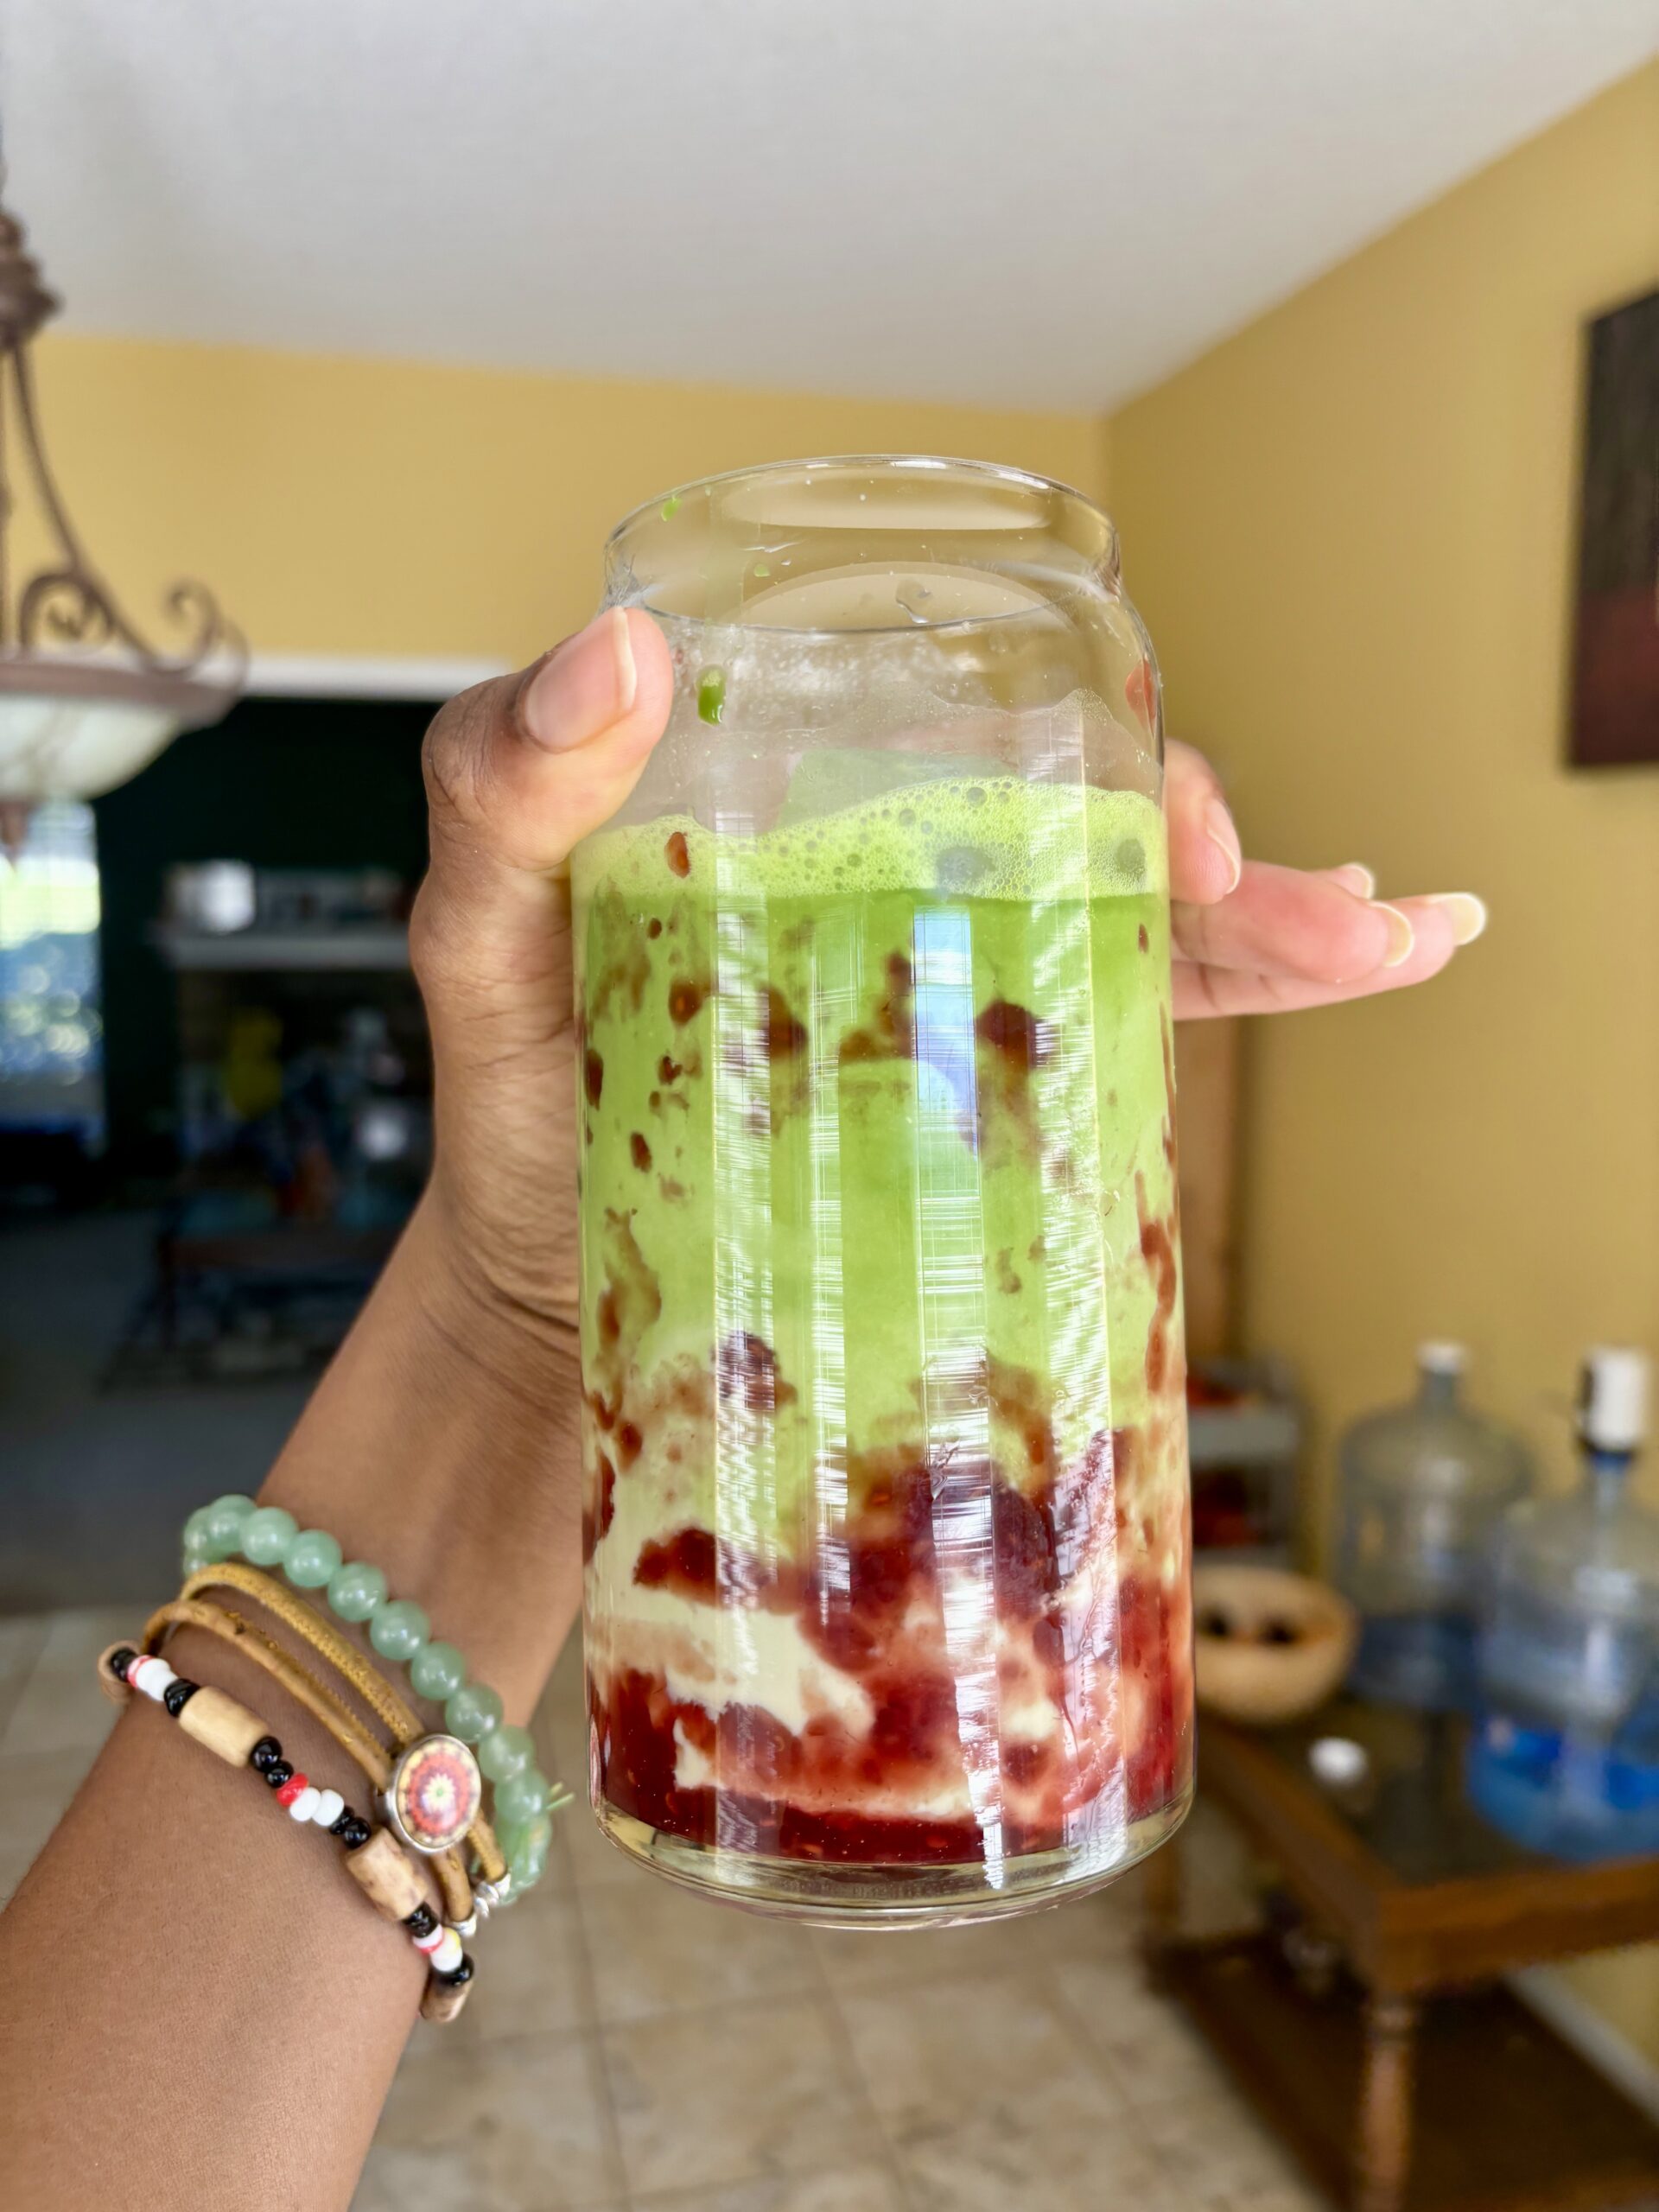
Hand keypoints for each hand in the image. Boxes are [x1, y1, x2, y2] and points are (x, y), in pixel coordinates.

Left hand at [411, 622, 1483, 1331]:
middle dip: (1212, 837)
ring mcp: (943, 988)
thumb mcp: (477, 935)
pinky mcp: (973, 1097)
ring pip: (1135, 919)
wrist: (549, 1313)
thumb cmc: (510, 1108)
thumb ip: (503, 788)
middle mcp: (888, 868)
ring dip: (1276, 918)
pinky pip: (1120, 1033)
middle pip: (1081, 814)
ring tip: (1386, 935)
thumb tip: (622, 651)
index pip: (963, 709)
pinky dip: (1240, 1000)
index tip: (1157, 807)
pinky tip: (1351, 971)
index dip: (1085, 726)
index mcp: (793, 791)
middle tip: (1277, 895)